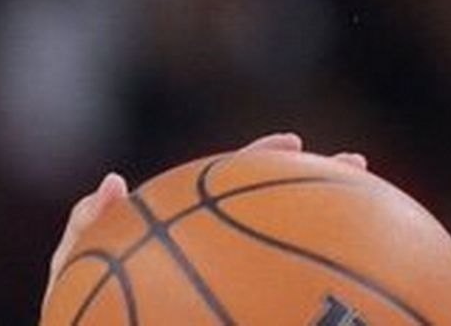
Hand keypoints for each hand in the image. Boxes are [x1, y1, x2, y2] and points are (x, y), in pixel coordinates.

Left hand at [43, 133, 368, 301]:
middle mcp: (220, 254)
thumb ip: (88, 228)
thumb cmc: (84, 314)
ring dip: (329, 235)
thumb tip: (116, 181)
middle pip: (273, 209)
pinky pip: (277, 298)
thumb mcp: (76, 269)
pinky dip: (303, 296)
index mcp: (188, 233)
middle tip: (356, 163)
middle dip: (314, 184)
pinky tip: (351, 304)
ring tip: (374, 214)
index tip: (294, 142)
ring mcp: (234, 281)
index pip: (228, 187)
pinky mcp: (240, 308)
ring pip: (288, 253)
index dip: (258, 162)